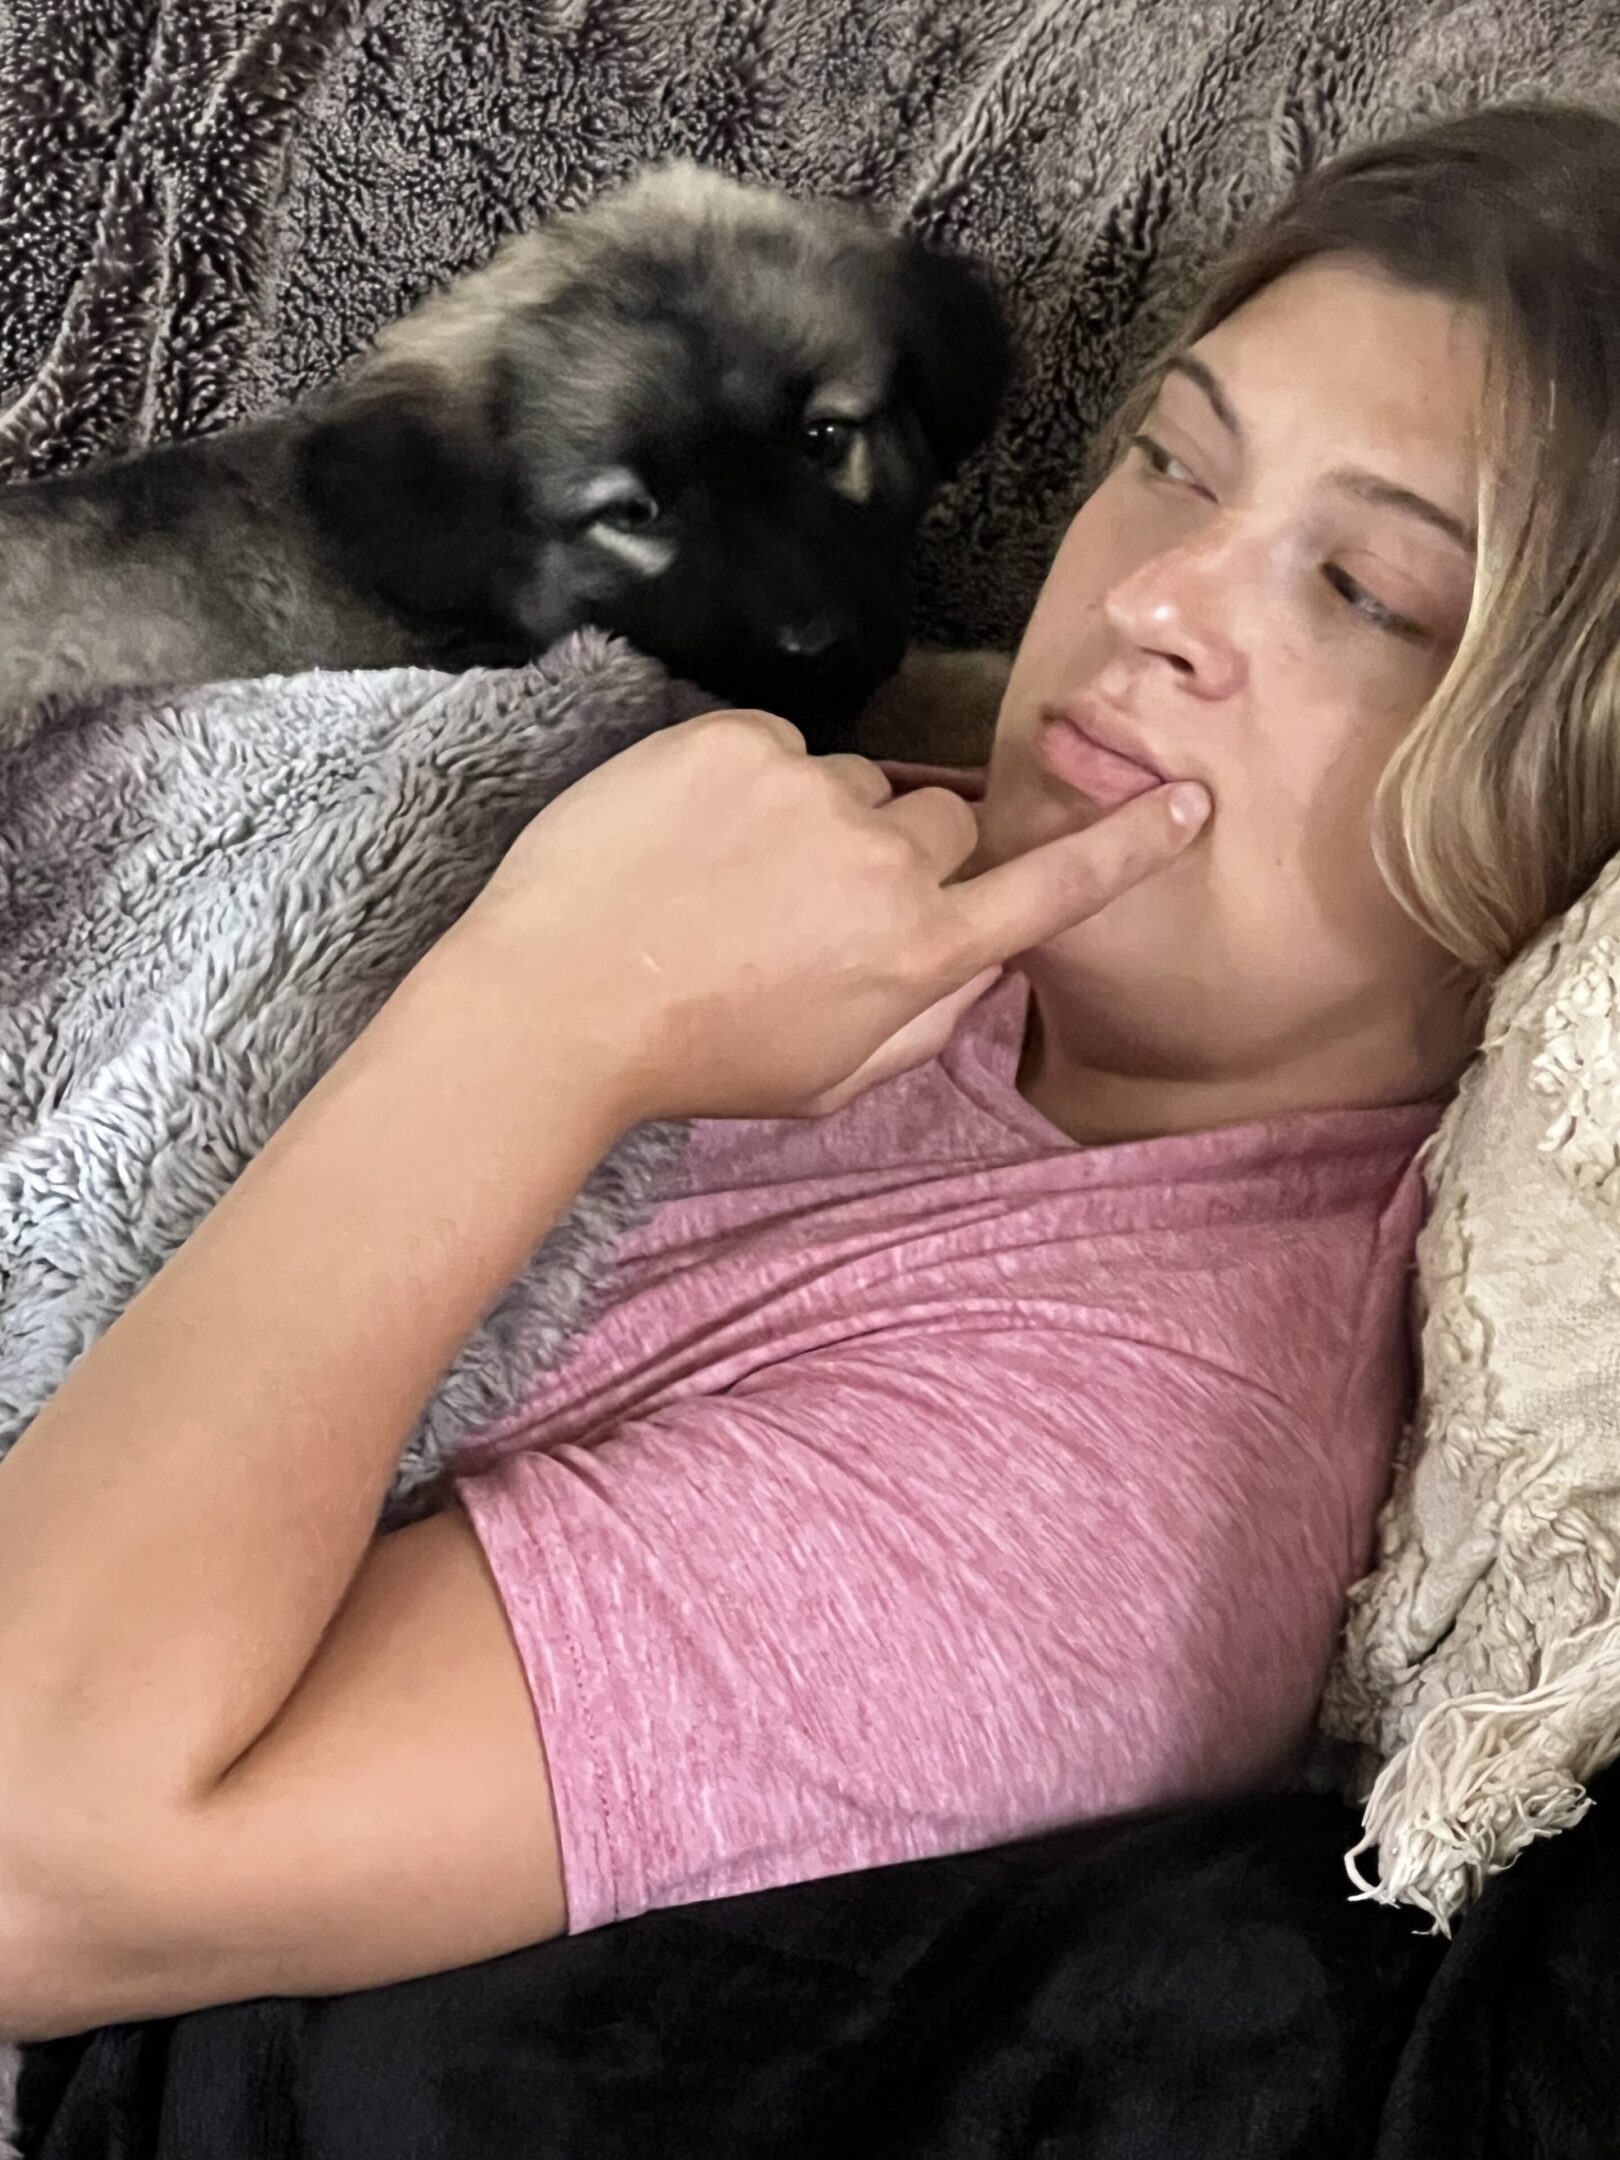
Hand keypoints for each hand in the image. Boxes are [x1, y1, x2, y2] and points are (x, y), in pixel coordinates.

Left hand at [459, 709, 1209, 1124]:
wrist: (555, 1004)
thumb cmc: (697, 1059)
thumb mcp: (834, 1080)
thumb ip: (929, 1017)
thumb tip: (984, 960)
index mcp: (919, 954)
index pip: (1050, 889)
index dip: (1125, 848)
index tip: (1183, 803)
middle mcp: (887, 863)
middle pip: (944, 824)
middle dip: (902, 855)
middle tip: (813, 905)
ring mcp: (812, 792)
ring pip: (851, 784)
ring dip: (813, 821)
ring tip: (725, 882)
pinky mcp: (737, 742)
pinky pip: (775, 747)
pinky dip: (743, 785)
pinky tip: (687, 843)